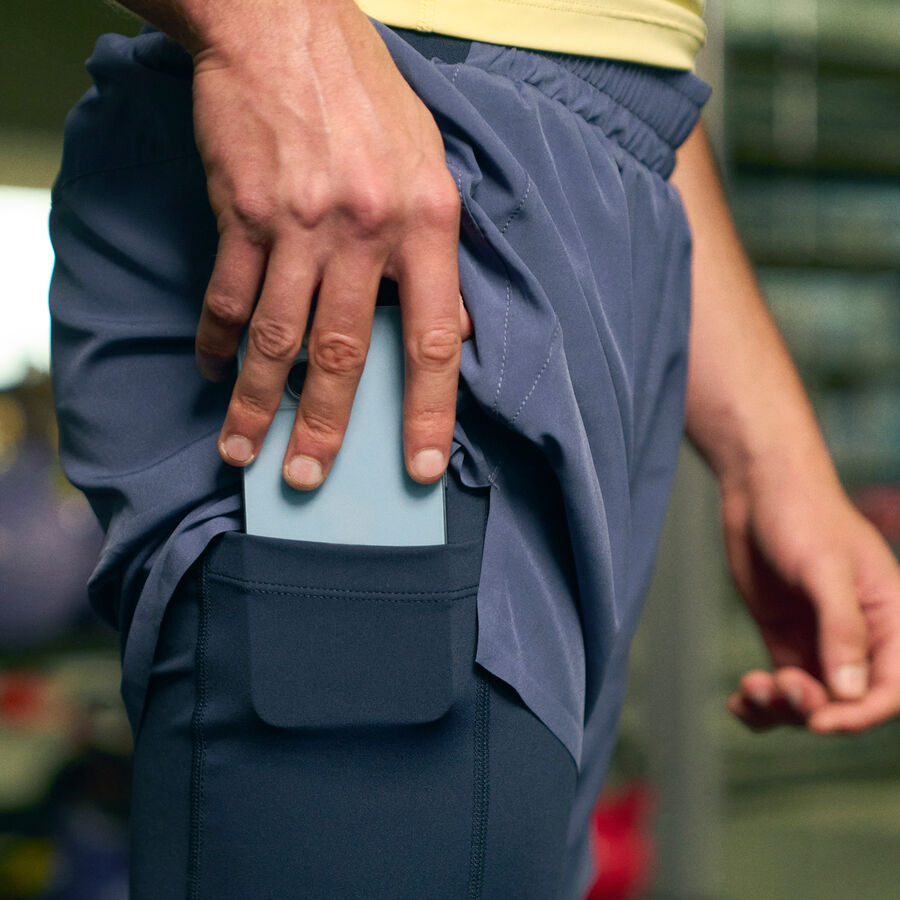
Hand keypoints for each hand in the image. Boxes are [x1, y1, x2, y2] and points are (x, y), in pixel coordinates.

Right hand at [188, 0, 470, 487]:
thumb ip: (441, 251)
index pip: (434, 340)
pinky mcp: (243, 212)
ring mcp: (300, 223)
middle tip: (310, 480)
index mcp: (428, 223)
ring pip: (277, 337)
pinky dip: (217, 339)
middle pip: (344, 353)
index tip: (421, 468)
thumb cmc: (367, 99)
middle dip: (325, 427)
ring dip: (257, 402)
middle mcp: (365, 230)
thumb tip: (452, 330)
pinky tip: (213, 367)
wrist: (283, 23)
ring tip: (242, 448)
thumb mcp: (431, 166)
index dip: (430, 413)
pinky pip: (228, 295)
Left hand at [721, 465, 899, 733]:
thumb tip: (851, 693)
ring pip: (811, 702)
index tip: (819, 721)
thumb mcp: (825, 569)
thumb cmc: (803, 516)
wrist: (760, 489)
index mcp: (892, 620)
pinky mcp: (785, 639)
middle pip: (847, 704)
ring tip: (749, 690)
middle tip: (775, 684)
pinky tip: (738, 705)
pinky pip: (780, 687)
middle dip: (812, 708)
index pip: (893, 690)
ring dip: (780, 708)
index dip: (862, 715)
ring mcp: (820, 642)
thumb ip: (841, 628)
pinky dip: (761, 703)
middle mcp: (861, 639)